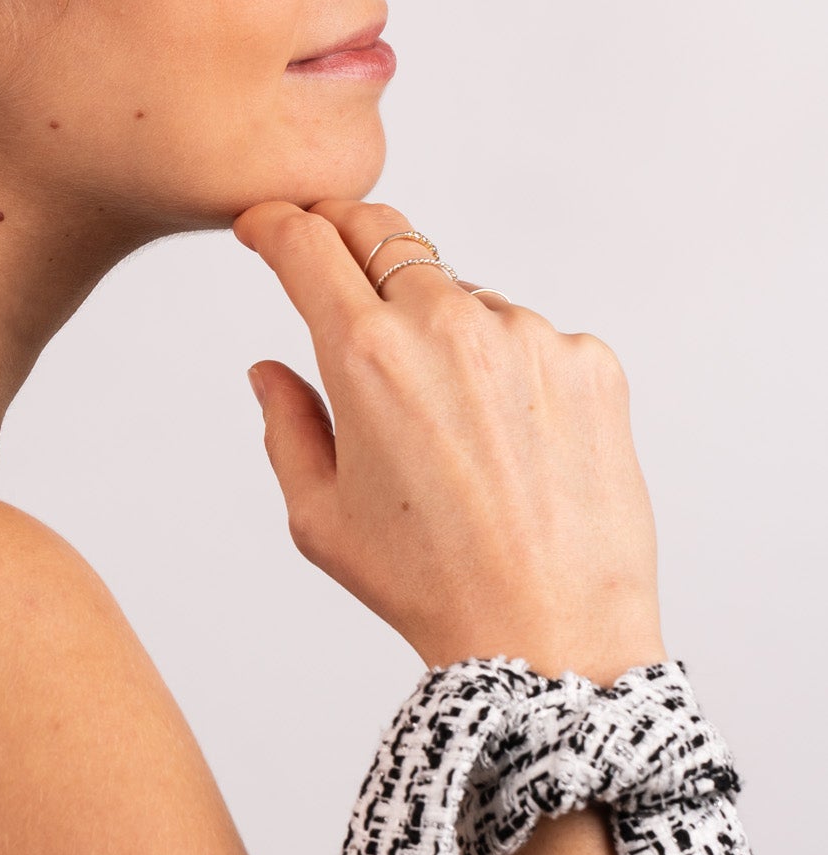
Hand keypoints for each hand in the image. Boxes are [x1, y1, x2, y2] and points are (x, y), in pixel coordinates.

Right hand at [234, 198, 665, 682]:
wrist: (553, 630)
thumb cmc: (428, 586)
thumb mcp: (319, 517)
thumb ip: (286, 425)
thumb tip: (269, 370)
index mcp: (366, 355)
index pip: (306, 243)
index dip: (274, 224)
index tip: (265, 227)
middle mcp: (448, 324)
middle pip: (382, 234)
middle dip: (344, 237)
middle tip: (330, 264)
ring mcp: (528, 335)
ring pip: (460, 294)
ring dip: (437, 325)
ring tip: (448, 426)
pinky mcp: (587, 358)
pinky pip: (529, 337)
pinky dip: (506, 368)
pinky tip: (508, 442)